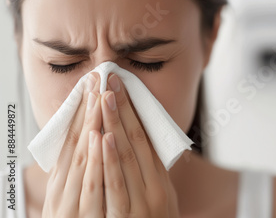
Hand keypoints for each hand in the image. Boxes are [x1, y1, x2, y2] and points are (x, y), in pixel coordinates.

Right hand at [43, 72, 104, 216]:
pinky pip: (95, 184)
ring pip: (84, 159)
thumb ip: (85, 174)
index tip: (90, 86)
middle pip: (77, 144)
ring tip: (99, 98)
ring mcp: (76, 203)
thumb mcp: (80, 199)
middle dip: (87, 111)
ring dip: (92, 126)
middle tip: (96, 79)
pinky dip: (98, 159)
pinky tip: (102, 137)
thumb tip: (96, 142)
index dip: (80, 113)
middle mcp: (64, 192)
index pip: (71, 142)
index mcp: (63, 185)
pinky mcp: (90, 215)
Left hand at [99, 72, 179, 216]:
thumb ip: (147, 176)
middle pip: (137, 142)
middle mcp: (155, 189)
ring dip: (115, 125)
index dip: (134, 112)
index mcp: (161, 182)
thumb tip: (136, 144)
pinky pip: (116, 186)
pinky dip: (110, 160)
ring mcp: (141, 203)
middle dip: (121, 110)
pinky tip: (103, 138)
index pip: (148, 139)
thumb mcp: (158, 201)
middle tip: (110, 81)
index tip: (123, 87)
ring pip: (127, 158)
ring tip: (105, 98)